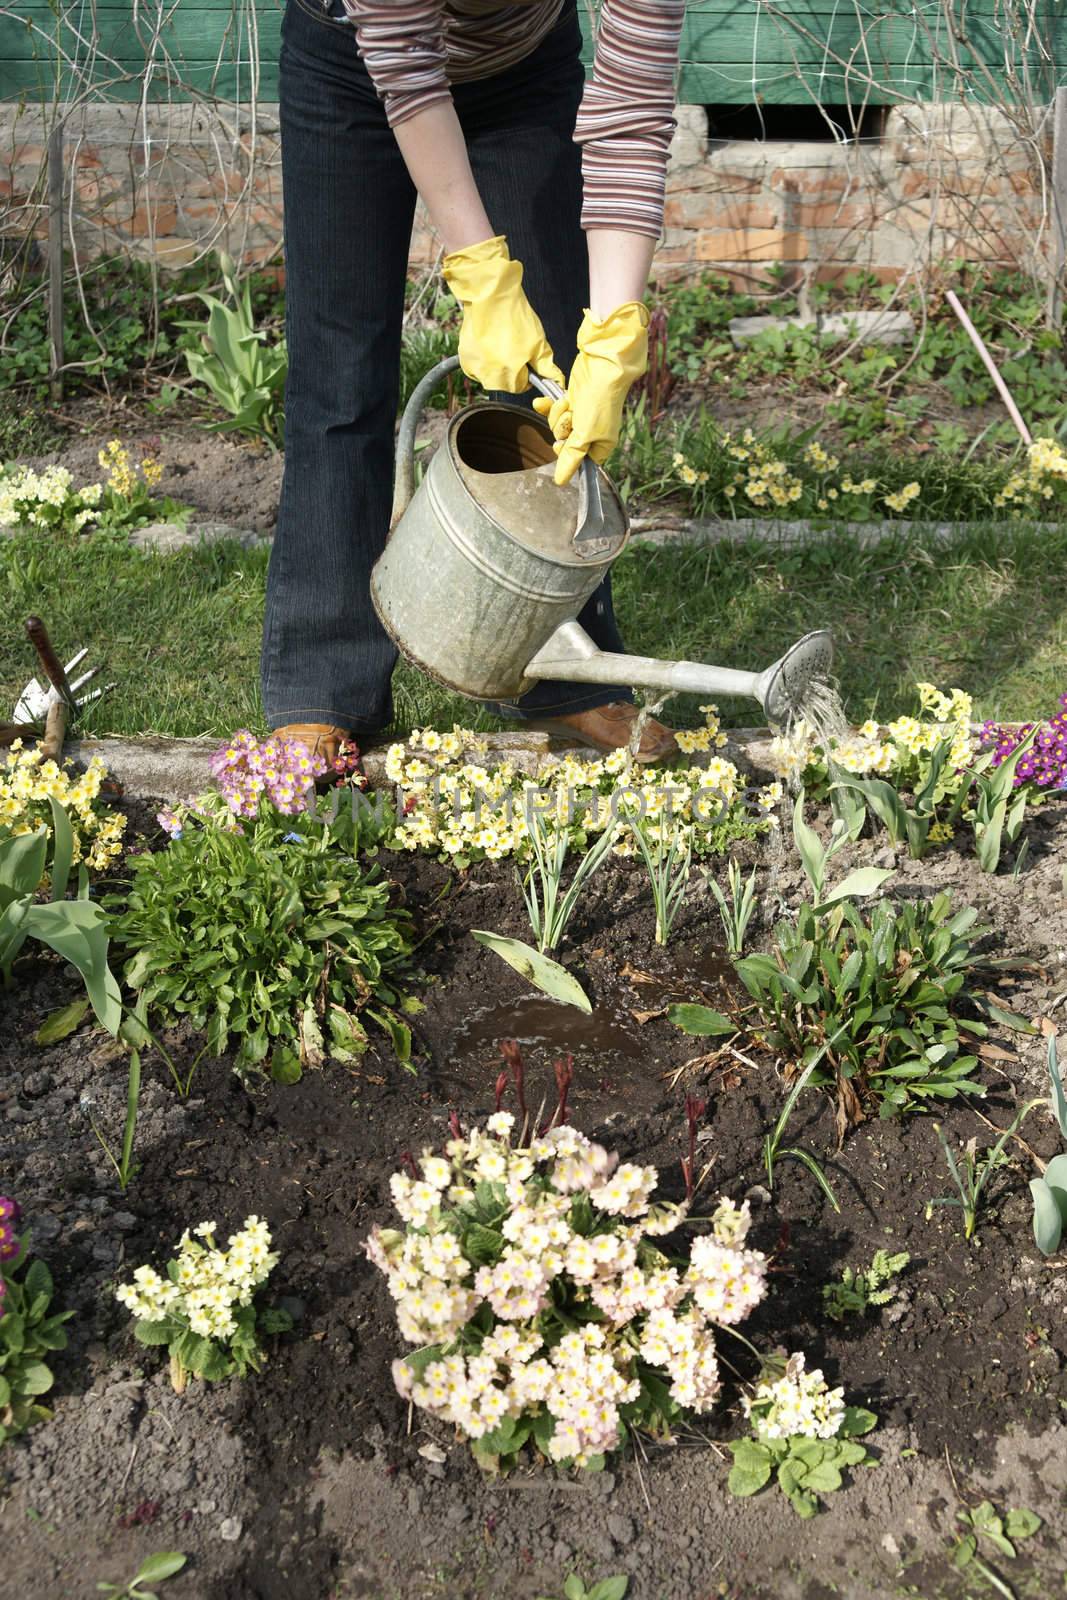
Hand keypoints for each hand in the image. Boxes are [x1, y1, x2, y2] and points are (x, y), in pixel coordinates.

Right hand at [441, 235, 562, 393]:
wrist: (490, 295)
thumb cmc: (515, 316)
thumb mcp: (538, 342)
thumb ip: (546, 366)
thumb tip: (557, 382)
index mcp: (510, 374)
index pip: (522, 386)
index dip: (527, 371)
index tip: (525, 355)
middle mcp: (490, 376)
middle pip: (505, 383)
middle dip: (511, 369)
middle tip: (512, 345)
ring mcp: (475, 368)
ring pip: (490, 376)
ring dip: (496, 365)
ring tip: (499, 342)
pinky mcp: (465, 359)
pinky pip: (477, 367)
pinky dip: (483, 359)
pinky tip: (487, 342)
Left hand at [533, 301, 648, 484]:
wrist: (601, 366)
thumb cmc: (599, 401)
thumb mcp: (585, 435)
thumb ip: (571, 459)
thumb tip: (561, 481)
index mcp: (601, 445)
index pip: (578, 461)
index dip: (568, 454)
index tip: (566, 443)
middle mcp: (591, 432)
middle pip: (564, 443)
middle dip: (562, 429)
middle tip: (572, 419)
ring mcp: (580, 415)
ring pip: (556, 425)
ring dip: (558, 413)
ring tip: (569, 403)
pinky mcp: (571, 400)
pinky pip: (552, 410)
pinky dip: (547, 405)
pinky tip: (541, 402)